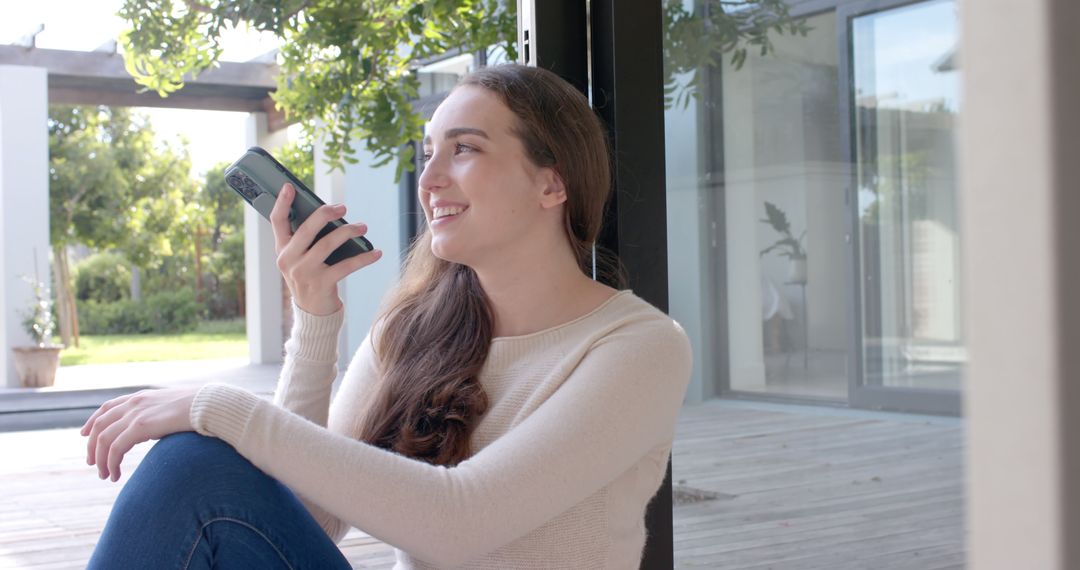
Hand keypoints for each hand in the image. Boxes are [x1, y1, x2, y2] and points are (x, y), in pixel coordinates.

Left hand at [80, 387, 198, 481]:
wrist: (210, 405)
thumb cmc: (199, 410)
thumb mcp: (172, 409)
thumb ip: (157, 416)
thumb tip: (155, 430)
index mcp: (141, 397)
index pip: (107, 407)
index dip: (92, 421)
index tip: (84, 435)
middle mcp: (134, 402)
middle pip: (99, 425)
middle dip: (92, 447)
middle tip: (92, 464)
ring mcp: (136, 413)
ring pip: (104, 439)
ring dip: (100, 460)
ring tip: (105, 475)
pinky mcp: (140, 426)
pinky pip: (116, 448)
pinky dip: (111, 463)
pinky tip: (115, 475)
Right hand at [271, 183, 382, 314]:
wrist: (313, 311)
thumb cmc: (310, 276)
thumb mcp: (300, 258)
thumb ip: (306, 238)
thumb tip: (328, 213)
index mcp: (282, 249)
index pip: (277, 222)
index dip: (282, 203)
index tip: (290, 186)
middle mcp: (289, 260)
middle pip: (306, 229)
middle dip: (325, 214)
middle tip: (342, 207)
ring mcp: (304, 273)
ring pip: (327, 244)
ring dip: (348, 232)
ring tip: (363, 227)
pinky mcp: (322, 284)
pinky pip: (346, 266)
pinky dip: (364, 258)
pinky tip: (376, 252)